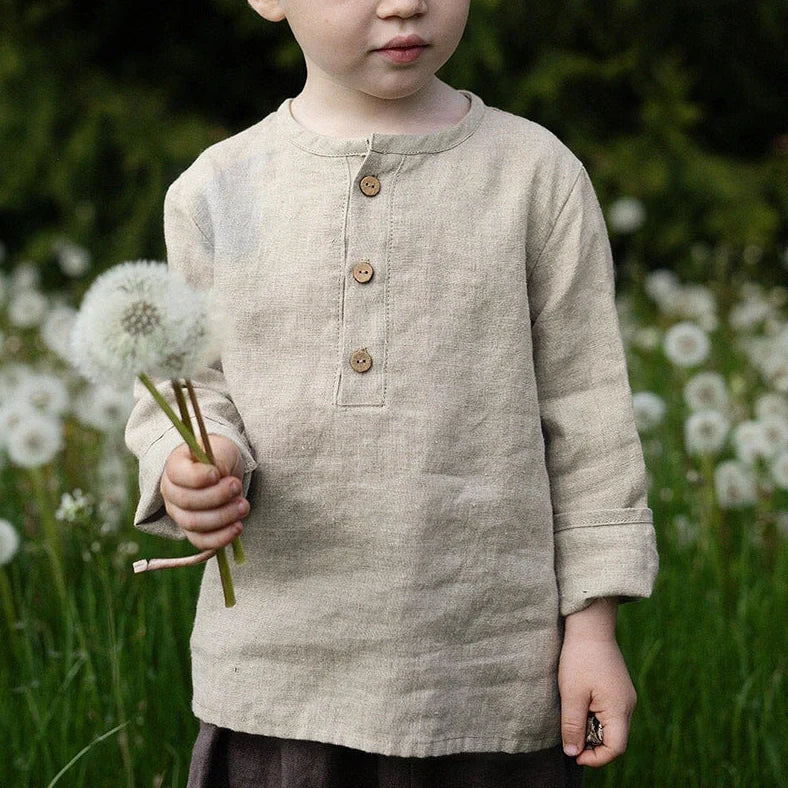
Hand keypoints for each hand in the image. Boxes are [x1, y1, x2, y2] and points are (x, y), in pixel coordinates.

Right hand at [160, 434, 248, 550]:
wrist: (223, 472)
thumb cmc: (219, 458)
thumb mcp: (220, 450)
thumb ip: (218, 459)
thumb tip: (220, 474)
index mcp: (174, 467)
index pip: (177, 474)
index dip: (198, 477)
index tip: (218, 474)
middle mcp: (170, 492)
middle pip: (187, 501)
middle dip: (217, 496)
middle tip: (237, 486)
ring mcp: (179, 514)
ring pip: (194, 523)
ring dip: (223, 516)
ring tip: (243, 506)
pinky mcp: (192, 531)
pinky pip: (201, 541)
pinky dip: (220, 538)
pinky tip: (237, 527)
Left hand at [558, 597, 636, 766]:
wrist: (590, 626)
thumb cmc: (579, 658)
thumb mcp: (571, 694)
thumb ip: (573, 726)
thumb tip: (573, 753)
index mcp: (619, 708)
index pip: (615, 748)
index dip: (595, 758)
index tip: (574, 753)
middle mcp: (628, 705)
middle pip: (615, 739)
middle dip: (593, 743)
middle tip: (570, 732)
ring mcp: (625, 695)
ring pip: (611, 725)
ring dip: (593, 728)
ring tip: (573, 713)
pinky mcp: (618, 687)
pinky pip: (610, 711)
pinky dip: (595, 715)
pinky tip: (579, 702)